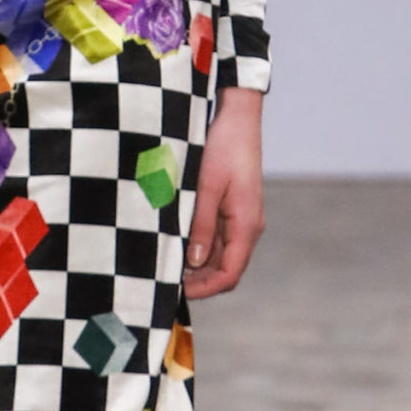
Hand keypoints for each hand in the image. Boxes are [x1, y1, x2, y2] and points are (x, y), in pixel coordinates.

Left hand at [184, 85, 264, 300]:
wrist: (237, 118)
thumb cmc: (224, 147)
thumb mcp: (207, 187)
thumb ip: (201, 225)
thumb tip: (194, 262)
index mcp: (246, 225)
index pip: (229, 274)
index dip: (204, 289)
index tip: (176, 291)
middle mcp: (247, 227)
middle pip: (224, 269)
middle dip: (197, 280)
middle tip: (164, 280)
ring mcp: (240, 219)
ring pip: (218, 255)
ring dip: (195, 264)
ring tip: (166, 262)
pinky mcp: (232, 210)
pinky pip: (216, 238)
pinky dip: (197, 246)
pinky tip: (176, 242)